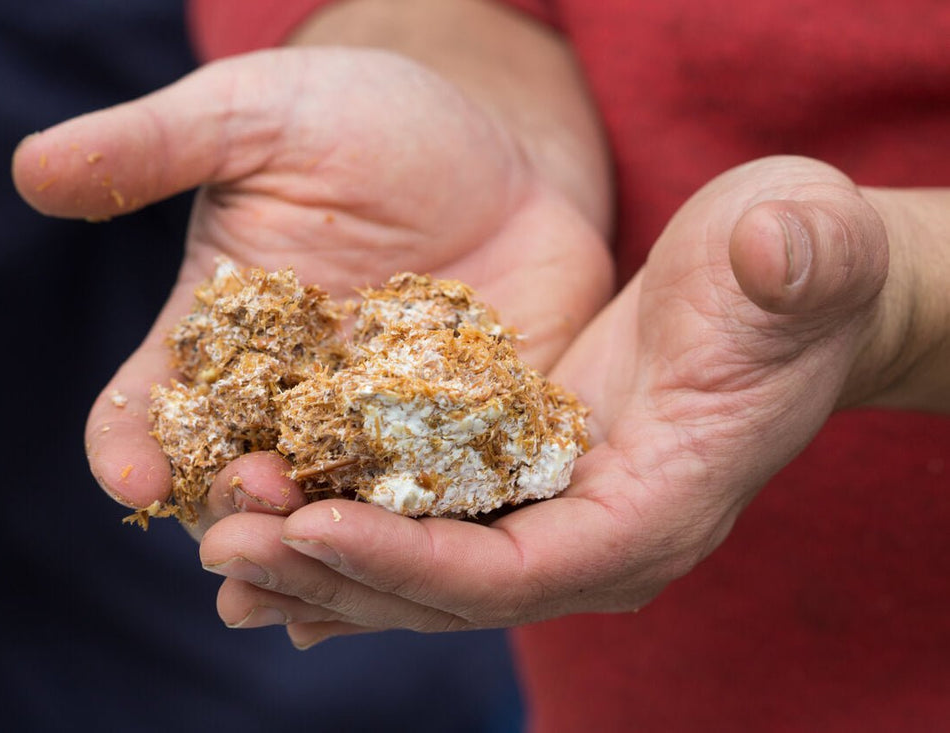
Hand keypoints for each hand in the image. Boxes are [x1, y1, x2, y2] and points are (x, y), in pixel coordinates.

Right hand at [11, 47, 612, 531]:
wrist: (497, 152)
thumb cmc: (362, 121)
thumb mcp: (258, 118)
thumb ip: (158, 146)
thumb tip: (33, 168)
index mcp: (216, 336)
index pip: (149, 405)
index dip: (128, 444)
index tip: (132, 473)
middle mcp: (286, 401)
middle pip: (237, 481)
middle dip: (234, 507)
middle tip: (252, 508)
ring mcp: (373, 431)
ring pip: (332, 514)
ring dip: (322, 547)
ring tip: (325, 554)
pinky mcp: (460, 442)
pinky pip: (438, 500)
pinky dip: (427, 538)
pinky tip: (431, 558)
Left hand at [201, 156, 899, 645]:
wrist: (769, 292)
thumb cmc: (786, 276)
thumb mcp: (802, 252)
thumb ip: (797, 261)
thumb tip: (777, 249)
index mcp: (657, 511)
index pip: (525, 573)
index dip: (417, 561)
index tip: (313, 522)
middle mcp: (598, 541)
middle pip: (451, 591)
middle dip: (337, 569)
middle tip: (227, 538)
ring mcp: (554, 520)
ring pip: (423, 573)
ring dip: (320, 564)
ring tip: (223, 545)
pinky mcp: (518, 486)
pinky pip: (424, 533)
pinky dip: (349, 541)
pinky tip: (277, 540)